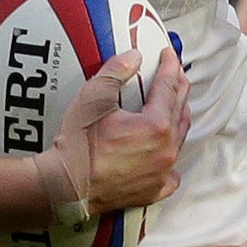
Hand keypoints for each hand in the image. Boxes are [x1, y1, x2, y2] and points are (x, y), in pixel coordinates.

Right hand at [43, 52, 187, 221]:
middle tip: (174, 75)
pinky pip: (171, 173)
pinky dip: (170, 159)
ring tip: (173, 104)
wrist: (65, 187)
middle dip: (178, 89)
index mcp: (156, 126)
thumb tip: (134, 57)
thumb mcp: (93, 98)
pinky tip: (165, 152)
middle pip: (180, 111)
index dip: (169, 67)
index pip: (169, 87)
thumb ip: (115, 72)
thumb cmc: (78, 147)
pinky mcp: (153, 191)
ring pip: (179, 139)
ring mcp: (162, 173)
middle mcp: (166, 150)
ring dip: (177, 118)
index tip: (169, 56)